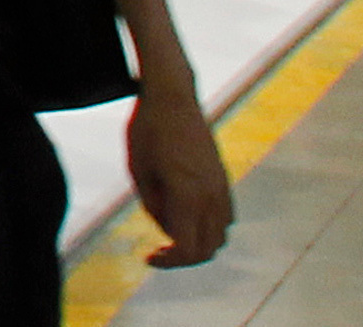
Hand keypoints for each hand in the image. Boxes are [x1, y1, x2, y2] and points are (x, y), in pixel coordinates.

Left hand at [130, 83, 234, 266]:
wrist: (173, 98)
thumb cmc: (147, 131)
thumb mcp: (138, 171)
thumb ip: (154, 207)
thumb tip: (169, 231)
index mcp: (188, 195)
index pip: (190, 249)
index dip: (170, 262)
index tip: (149, 258)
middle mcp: (212, 195)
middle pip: (209, 248)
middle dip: (183, 257)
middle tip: (158, 251)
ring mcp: (222, 187)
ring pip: (220, 234)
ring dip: (198, 241)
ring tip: (169, 230)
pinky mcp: (224, 179)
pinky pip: (224, 216)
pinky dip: (208, 226)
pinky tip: (184, 214)